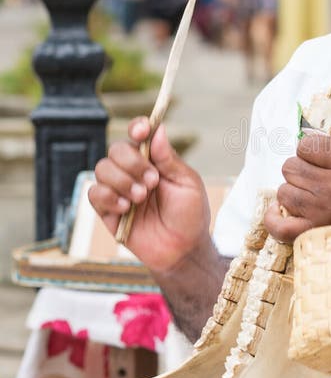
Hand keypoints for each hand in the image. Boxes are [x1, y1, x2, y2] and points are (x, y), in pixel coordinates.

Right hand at [89, 118, 210, 272]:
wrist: (183, 249)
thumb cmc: (190, 215)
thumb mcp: (187, 184)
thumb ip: (169, 159)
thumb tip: (158, 130)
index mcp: (154, 160)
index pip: (138, 135)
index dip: (137, 128)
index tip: (142, 132)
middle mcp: (133, 171)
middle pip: (116, 149)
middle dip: (132, 162)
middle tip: (152, 182)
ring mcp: (118, 190)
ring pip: (102, 168)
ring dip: (122, 181)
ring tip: (141, 198)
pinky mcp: (107, 210)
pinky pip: (94, 194)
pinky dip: (109, 197)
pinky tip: (126, 208)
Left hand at [264, 132, 330, 243]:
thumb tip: (329, 117)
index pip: (305, 145)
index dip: (308, 150)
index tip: (316, 159)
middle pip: (290, 167)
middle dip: (299, 171)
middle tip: (313, 180)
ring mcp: (322, 212)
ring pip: (283, 192)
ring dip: (292, 194)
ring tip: (308, 199)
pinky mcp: (313, 234)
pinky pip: (277, 225)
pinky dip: (274, 218)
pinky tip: (280, 212)